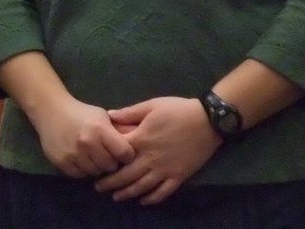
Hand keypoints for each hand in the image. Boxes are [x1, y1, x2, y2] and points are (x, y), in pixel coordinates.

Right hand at [33, 97, 135, 178]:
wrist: (50, 110)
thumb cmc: (81, 113)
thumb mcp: (103, 116)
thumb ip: (119, 131)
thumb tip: (141, 144)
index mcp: (101, 130)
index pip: (125, 154)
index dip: (126, 155)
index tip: (123, 153)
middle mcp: (88, 143)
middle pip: (110, 166)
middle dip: (111, 162)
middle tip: (105, 154)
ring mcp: (74, 154)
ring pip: (95, 173)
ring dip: (96, 167)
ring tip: (92, 156)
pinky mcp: (62, 162)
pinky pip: (79, 175)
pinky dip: (82, 169)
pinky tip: (80, 158)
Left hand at [94, 97, 220, 204]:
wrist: (207, 120)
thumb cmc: (177, 110)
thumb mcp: (151, 105)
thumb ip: (129, 112)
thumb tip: (109, 116)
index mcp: (141, 140)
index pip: (117, 154)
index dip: (106, 159)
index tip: (97, 164)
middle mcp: (150, 158)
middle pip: (126, 175)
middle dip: (111, 183)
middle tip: (99, 188)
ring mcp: (165, 170)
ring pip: (142, 187)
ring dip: (127, 193)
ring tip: (116, 197)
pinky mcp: (178, 176)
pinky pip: (163, 192)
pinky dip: (152, 199)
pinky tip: (143, 201)